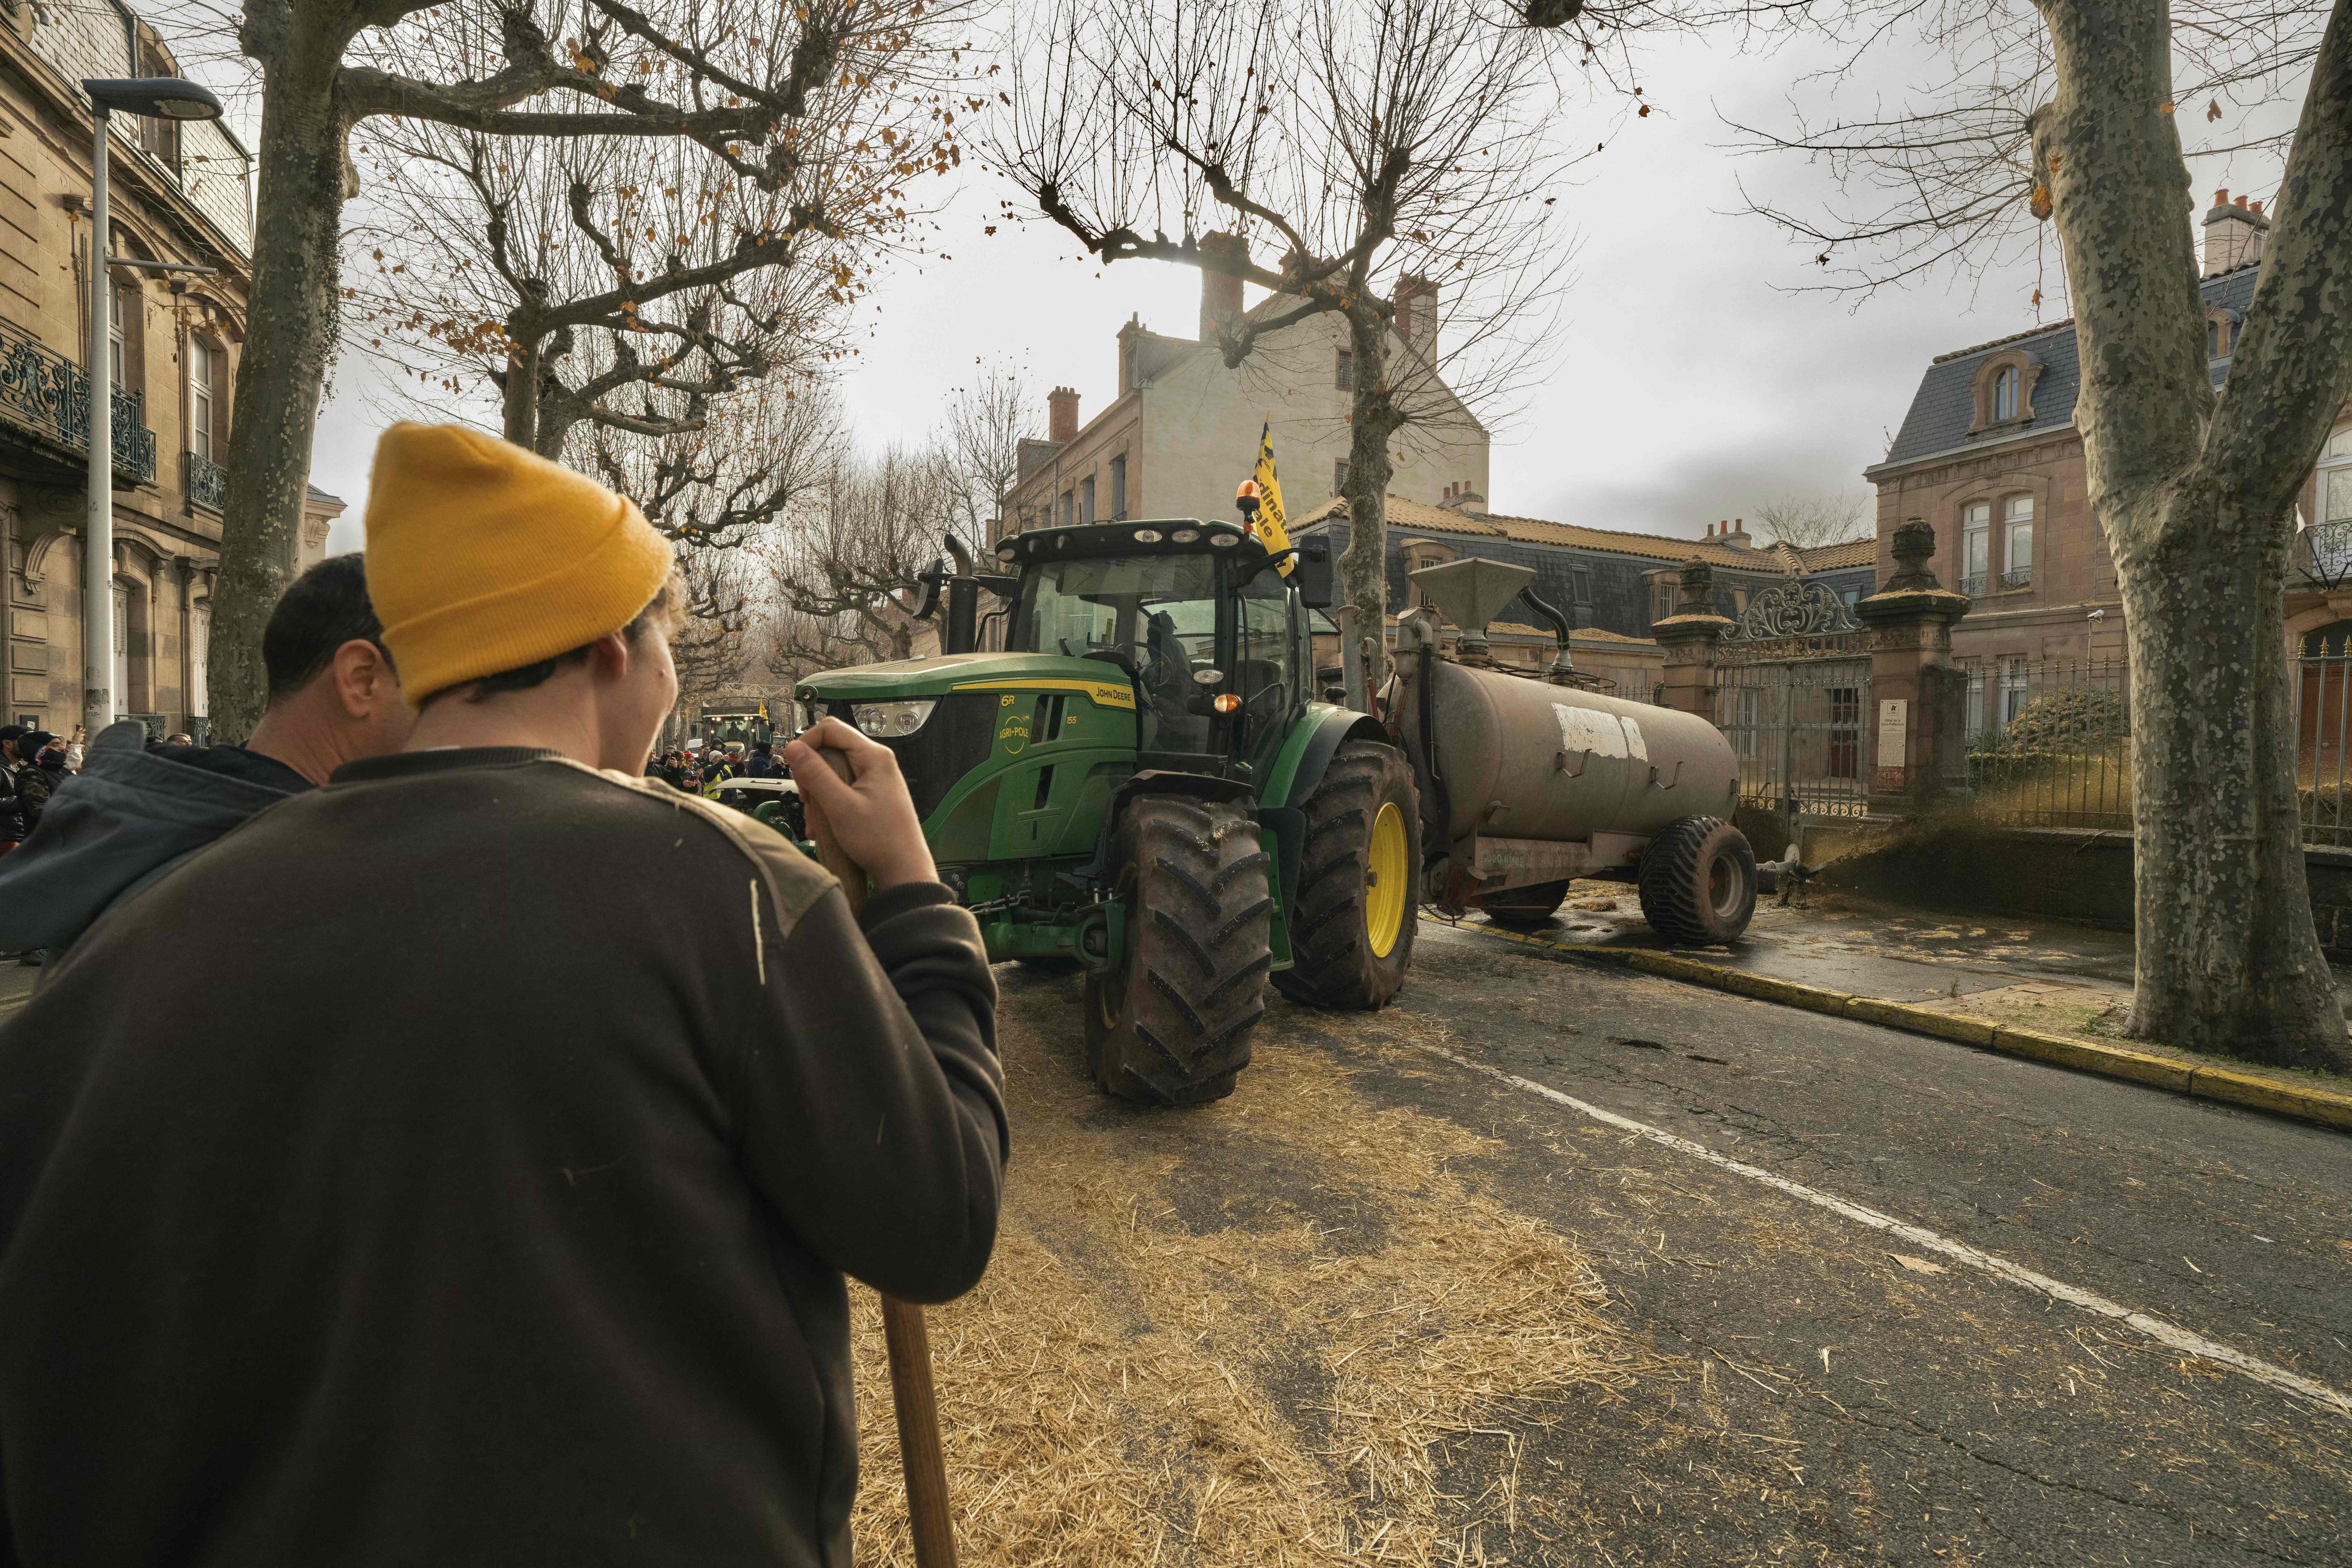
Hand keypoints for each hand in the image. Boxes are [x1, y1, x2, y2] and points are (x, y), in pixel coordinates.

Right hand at [784, 717, 936, 895]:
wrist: (903, 871)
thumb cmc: (877, 840)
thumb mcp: (840, 807)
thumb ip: (815, 775)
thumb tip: (792, 747)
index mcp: (873, 756)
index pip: (830, 729)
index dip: (806, 743)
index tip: (794, 769)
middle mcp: (875, 762)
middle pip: (829, 751)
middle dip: (811, 775)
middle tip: (807, 801)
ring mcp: (874, 779)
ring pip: (832, 773)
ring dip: (817, 795)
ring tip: (814, 822)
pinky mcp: (871, 795)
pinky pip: (841, 789)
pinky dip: (827, 805)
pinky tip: (822, 827)